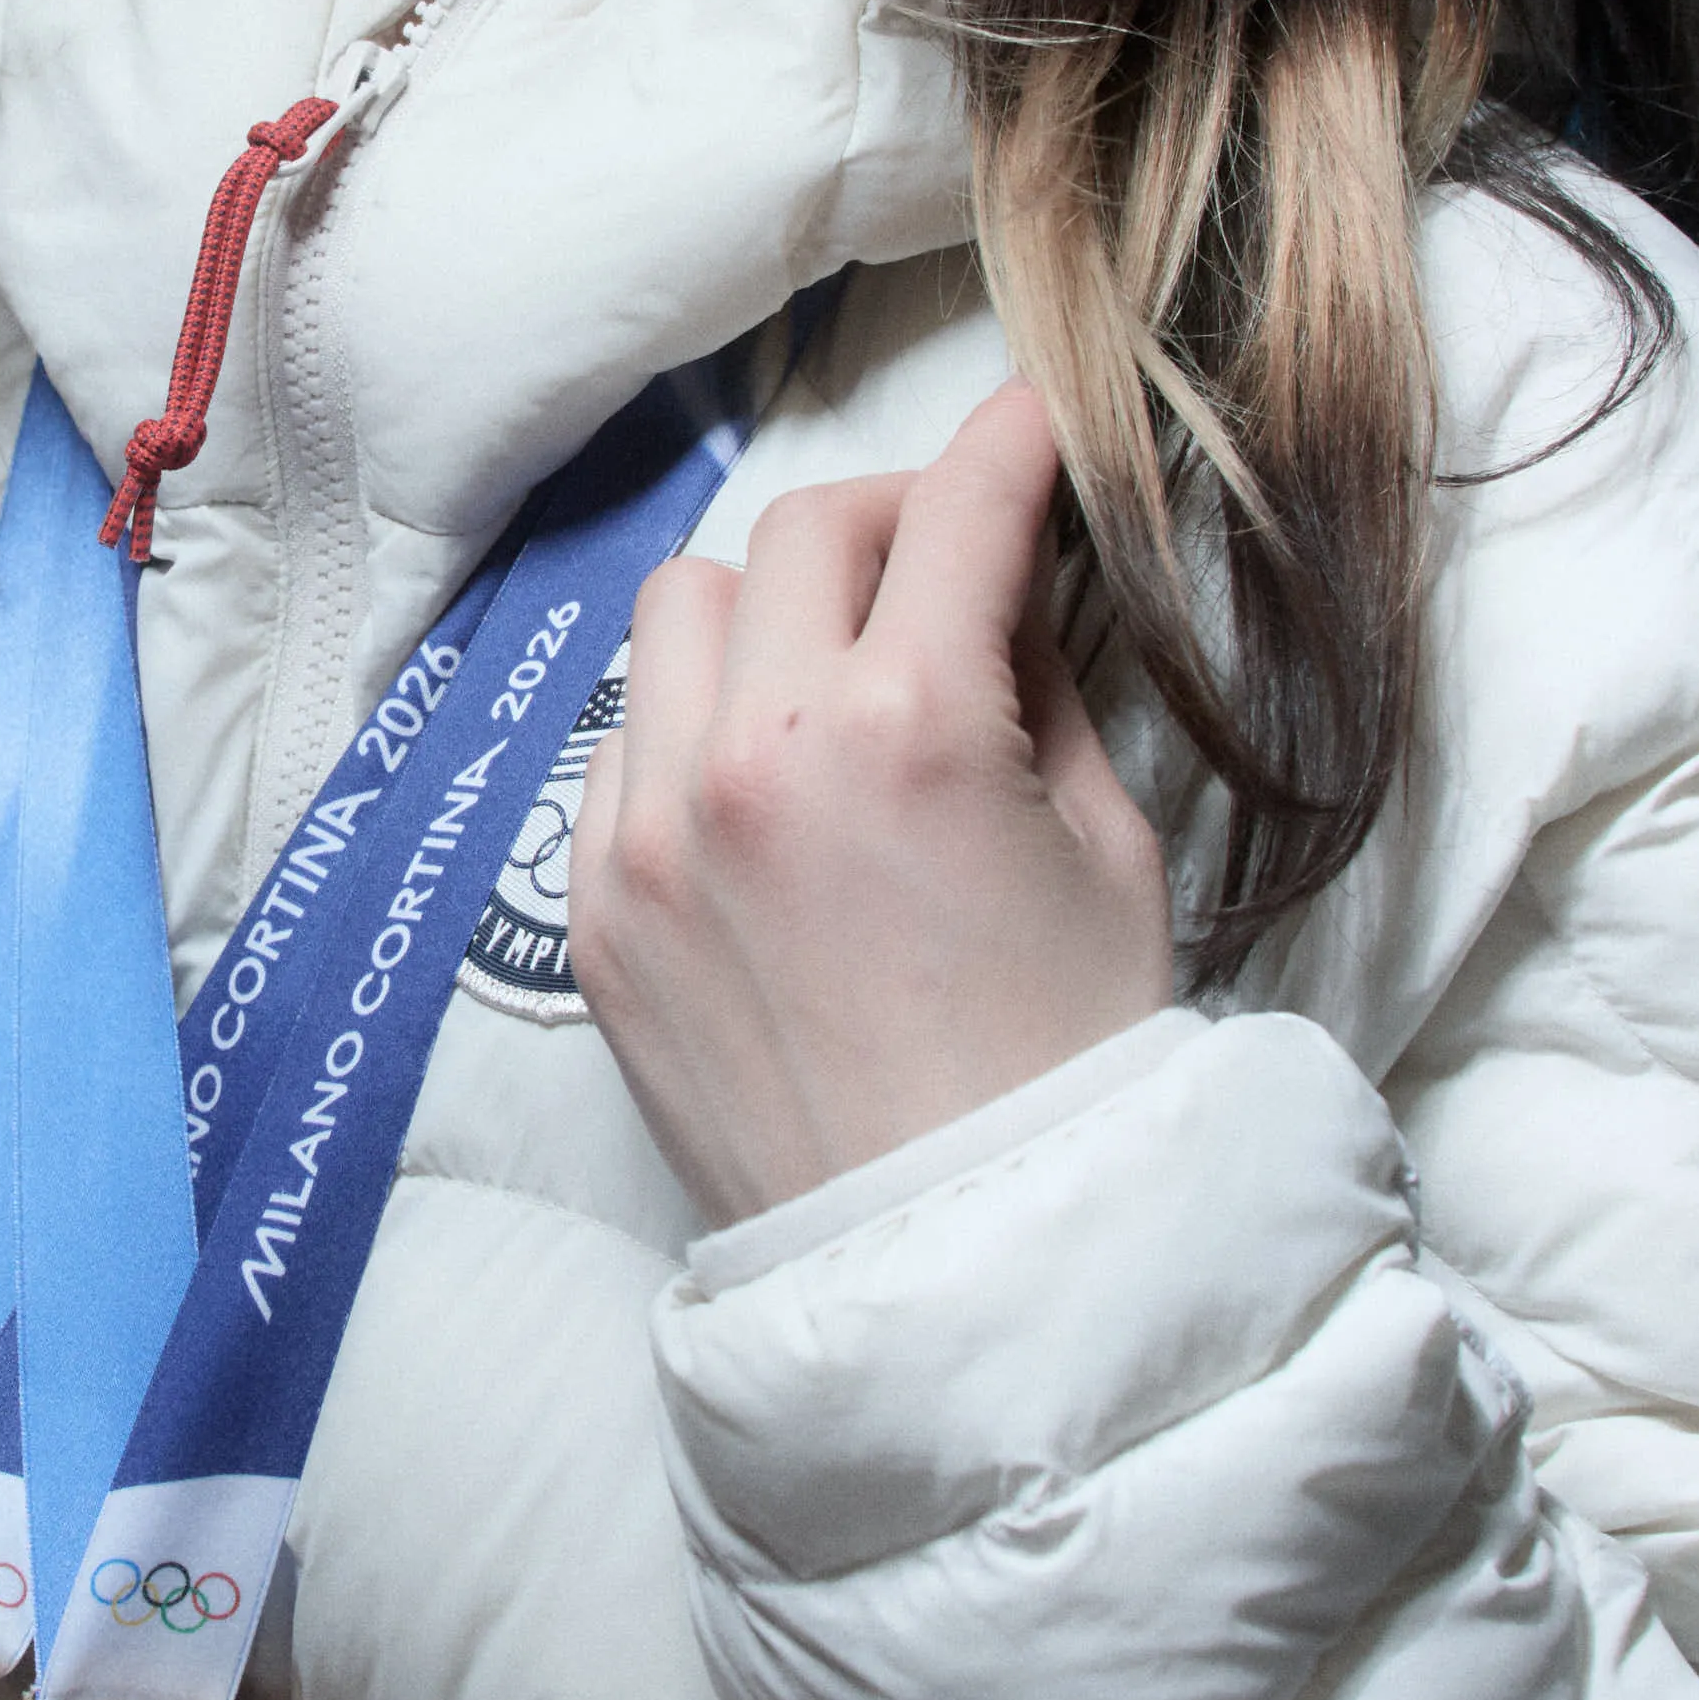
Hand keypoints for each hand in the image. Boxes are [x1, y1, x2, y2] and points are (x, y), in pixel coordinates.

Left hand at [571, 378, 1169, 1228]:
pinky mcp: (593, 916)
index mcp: (902, 729)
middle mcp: (750, 759)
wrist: (963, 1271)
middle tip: (955, 565)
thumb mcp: (1105, 851)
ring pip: (685, 615)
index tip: (1034, 428)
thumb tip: (1000, 591)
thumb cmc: (1065, 1074)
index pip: (955, 507)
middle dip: (893, 523)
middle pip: (802, 533)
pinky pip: (623, 747)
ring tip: (848, 675)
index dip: (1010, 443)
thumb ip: (1039, 691)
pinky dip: (696, 730)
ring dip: (774, 613)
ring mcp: (648, 838)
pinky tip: (771, 786)